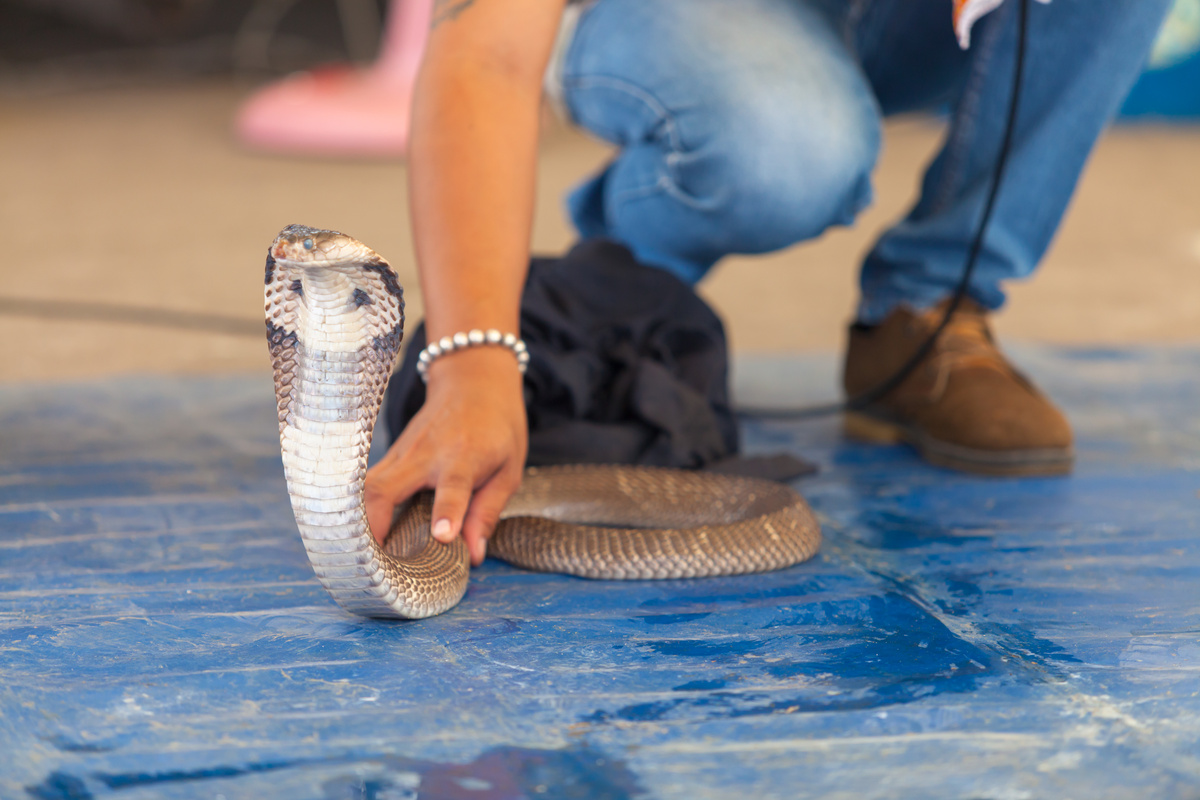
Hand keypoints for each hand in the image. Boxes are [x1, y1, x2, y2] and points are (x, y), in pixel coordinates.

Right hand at [364, 347, 527, 565]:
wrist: (473, 381)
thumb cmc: (497, 428)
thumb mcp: (509, 470)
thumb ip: (488, 513)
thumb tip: (473, 555)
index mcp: (465, 455)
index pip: (453, 485)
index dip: (447, 511)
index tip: (441, 535)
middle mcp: (425, 453)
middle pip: (385, 487)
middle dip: (374, 525)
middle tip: (374, 565)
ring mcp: (401, 452)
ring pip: (366, 487)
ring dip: (359, 522)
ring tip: (360, 559)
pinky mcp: (390, 455)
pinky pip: (367, 485)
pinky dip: (360, 511)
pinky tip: (359, 537)